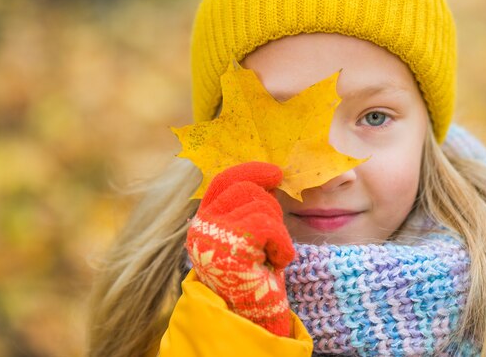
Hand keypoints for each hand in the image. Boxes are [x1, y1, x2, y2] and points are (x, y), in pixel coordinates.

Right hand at [185, 162, 294, 336]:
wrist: (252, 316)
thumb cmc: (254, 277)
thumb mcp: (246, 237)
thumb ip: (248, 210)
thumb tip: (270, 179)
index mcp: (205, 221)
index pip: (224, 181)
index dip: (250, 171)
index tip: (275, 172)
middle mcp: (203, 226)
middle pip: (246, 189)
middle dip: (270, 207)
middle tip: (273, 237)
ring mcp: (215, 236)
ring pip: (261, 206)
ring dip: (278, 231)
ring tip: (271, 255)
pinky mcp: (232, 247)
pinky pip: (270, 227)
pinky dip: (282, 244)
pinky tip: (276, 262)